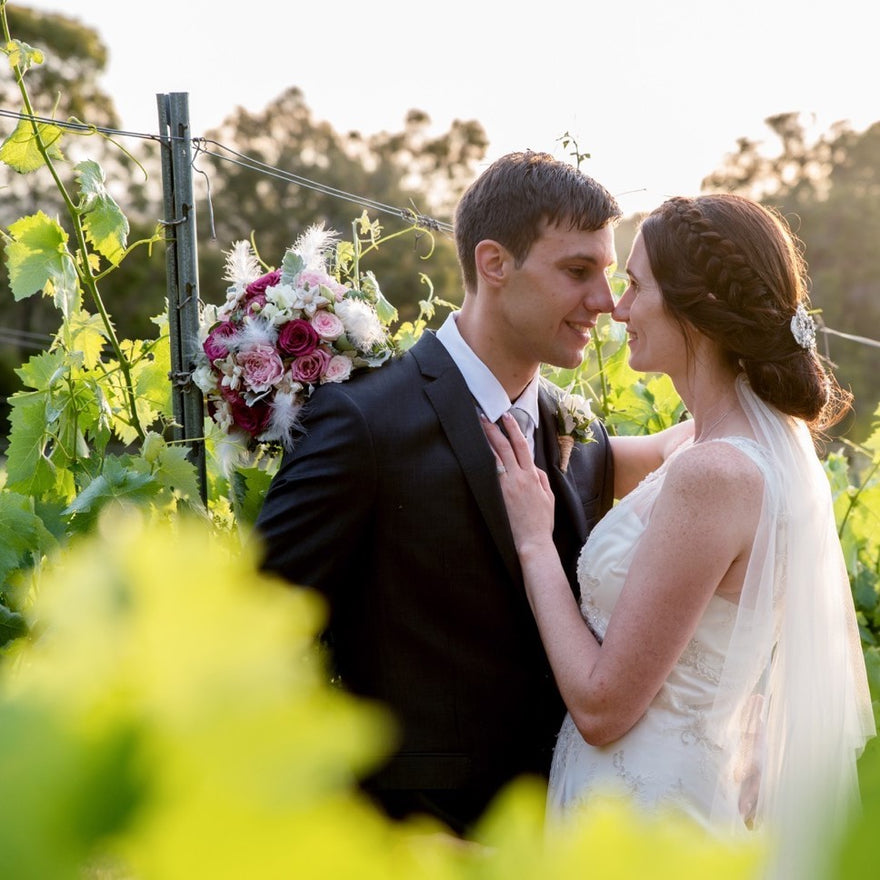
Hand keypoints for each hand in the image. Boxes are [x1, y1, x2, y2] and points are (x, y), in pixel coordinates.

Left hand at [481, 413, 554, 553]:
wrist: (532, 541)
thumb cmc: (541, 521)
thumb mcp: (548, 497)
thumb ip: (541, 478)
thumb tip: (534, 465)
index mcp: (532, 476)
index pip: (522, 446)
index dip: (514, 429)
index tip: (507, 416)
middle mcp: (519, 477)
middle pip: (505, 447)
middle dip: (495, 429)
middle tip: (484, 416)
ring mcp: (506, 486)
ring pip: (494, 458)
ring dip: (485, 441)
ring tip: (477, 429)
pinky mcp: (497, 496)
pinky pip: (489, 474)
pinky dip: (482, 461)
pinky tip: (474, 453)